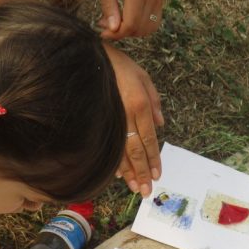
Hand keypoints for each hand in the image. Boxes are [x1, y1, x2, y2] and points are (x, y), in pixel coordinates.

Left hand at [97, 0, 163, 38]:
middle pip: (139, 29)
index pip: (131, 24)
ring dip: (131, 32)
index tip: (103, 33)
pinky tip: (127, 20)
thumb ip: (109, 7)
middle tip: (107, 25)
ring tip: (117, 22)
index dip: (116, 34)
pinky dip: (140, 27)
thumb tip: (113, 29)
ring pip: (148, 29)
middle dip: (121, 33)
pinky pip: (153, 22)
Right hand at [104, 44, 163, 196]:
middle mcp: (127, 115)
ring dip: (129, 173)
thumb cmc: (117, 64)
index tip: (157, 176)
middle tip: (146, 192)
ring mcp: (110, 119)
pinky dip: (112, 161)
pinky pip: (106, 145)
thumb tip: (161, 124)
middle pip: (136, 151)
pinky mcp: (98, 120)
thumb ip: (154, 101)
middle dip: (143, 173)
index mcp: (140, 105)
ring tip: (134, 188)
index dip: (154, 160)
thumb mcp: (142, 76)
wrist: (88, 57)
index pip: (149, 139)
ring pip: (121, 152)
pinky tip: (117, 174)